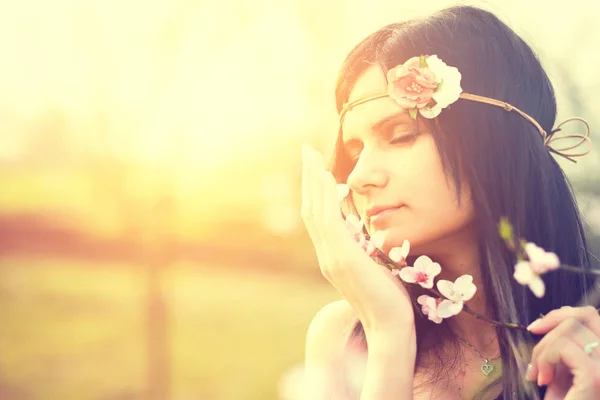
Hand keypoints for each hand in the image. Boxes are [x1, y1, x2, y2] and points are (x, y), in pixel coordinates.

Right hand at [301, 145, 413, 332]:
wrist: (390, 326)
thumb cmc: (387, 298)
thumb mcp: (371, 266)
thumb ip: (361, 247)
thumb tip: (361, 229)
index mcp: (331, 256)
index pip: (317, 217)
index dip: (313, 190)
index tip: (315, 167)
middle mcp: (325, 255)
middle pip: (309, 208)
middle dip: (308, 177)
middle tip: (305, 150)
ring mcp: (331, 257)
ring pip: (315, 211)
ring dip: (313, 180)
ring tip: (311, 155)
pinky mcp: (343, 258)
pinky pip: (330, 221)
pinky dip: (325, 197)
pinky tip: (327, 177)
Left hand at [527, 306, 599, 398]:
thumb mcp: (564, 371)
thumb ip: (565, 347)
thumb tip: (550, 320)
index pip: (593, 314)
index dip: (562, 313)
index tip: (536, 327)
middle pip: (584, 316)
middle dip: (549, 328)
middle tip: (536, 357)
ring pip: (570, 329)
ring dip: (543, 349)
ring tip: (538, 374)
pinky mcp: (595, 376)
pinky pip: (563, 347)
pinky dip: (544, 358)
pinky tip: (541, 380)